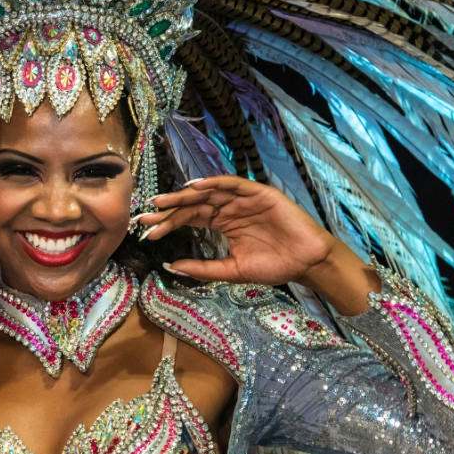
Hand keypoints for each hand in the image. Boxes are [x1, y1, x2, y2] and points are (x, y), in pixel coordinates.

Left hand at [136, 176, 376, 311]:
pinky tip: (196, 187)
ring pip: (209, 193)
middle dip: (170, 209)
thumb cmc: (273, 266)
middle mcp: (229, 209)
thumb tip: (170, 267)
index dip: (168, 223)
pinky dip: (215, 183)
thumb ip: (203, 268)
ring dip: (185, 195)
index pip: (190, 219)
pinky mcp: (259, 193)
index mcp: (222, 224)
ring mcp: (243, 200)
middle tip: (147, 214)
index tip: (147, 230)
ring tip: (164, 200)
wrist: (306, 264)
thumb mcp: (231, 270)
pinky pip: (233, 184)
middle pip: (194, 204)